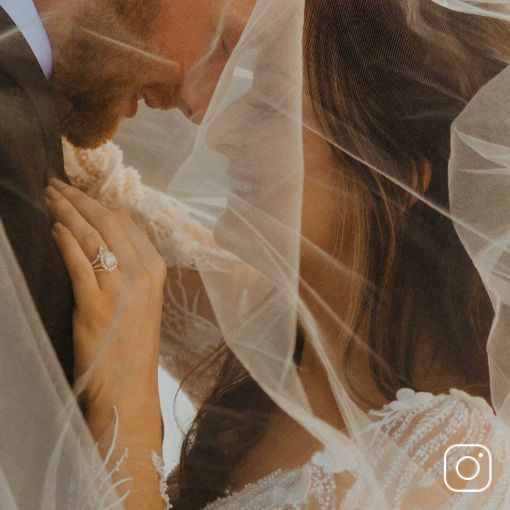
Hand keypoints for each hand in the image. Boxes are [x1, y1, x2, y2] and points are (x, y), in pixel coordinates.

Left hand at [44, 178, 166, 416]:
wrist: (129, 386)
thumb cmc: (132, 344)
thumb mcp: (141, 300)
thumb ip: (129, 268)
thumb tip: (104, 236)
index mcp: (155, 269)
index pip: (126, 222)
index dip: (99, 203)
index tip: (79, 194)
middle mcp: (141, 273)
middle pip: (108, 222)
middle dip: (79, 199)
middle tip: (56, 186)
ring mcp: (120, 287)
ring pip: (92, 236)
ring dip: (67, 212)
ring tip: (49, 198)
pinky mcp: (95, 303)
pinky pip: (78, 261)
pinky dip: (64, 241)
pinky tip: (53, 228)